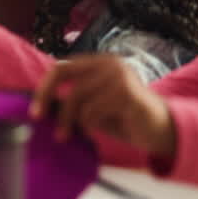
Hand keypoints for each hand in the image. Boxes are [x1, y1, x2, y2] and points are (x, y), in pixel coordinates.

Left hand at [30, 55, 175, 157]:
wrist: (162, 131)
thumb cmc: (124, 120)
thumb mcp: (93, 108)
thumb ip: (73, 102)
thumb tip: (42, 106)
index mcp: (99, 63)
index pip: (62, 67)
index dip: (44, 87)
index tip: (35, 110)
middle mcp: (108, 63)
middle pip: (63, 74)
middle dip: (46, 96)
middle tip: (39, 119)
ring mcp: (118, 75)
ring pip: (76, 96)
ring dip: (70, 120)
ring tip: (71, 135)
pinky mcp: (127, 92)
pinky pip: (93, 110)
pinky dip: (88, 125)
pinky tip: (94, 132)